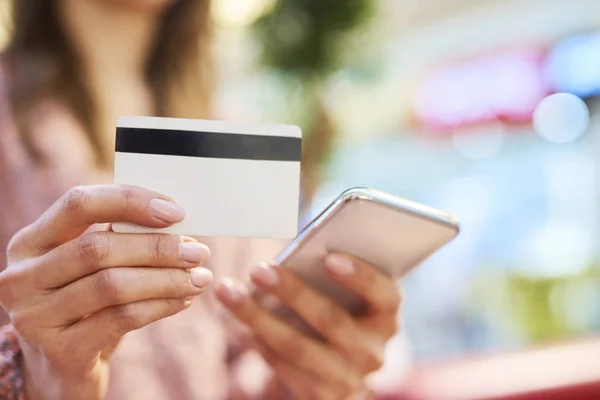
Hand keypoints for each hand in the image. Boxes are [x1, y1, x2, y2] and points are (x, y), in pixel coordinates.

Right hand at [0, 185, 212, 399]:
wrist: (62, 367)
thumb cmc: (85, 305)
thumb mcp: (91, 268)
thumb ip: (119, 239)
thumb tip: (178, 223)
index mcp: (29, 243)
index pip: (78, 204)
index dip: (129, 201)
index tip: (176, 212)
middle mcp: (22, 277)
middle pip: (98, 248)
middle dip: (158, 247)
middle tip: (199, 252)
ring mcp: (34, 317)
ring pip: (112, 285)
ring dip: (166, 278)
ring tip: (200, 277)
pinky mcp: (60, 351)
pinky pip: (122, 319)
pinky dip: (161, 305)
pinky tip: (184, 300)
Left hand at [215, 254, 400, 399]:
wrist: (337, 371)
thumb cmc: (336, 314)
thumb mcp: (344, 297)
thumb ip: (328, 276)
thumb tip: (286, 260)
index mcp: (385, 317)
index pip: (385, 294)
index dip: (361, 276)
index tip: (328, 257)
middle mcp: (373, 351)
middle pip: (330, 319)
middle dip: (291, 292)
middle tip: (257, 269)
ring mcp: (349, 379)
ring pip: (297, 347)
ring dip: (257, 318)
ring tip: (228, 292)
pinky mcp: (323, 398)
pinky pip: (284, 368)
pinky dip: (257, 342)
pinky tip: (236, 324)